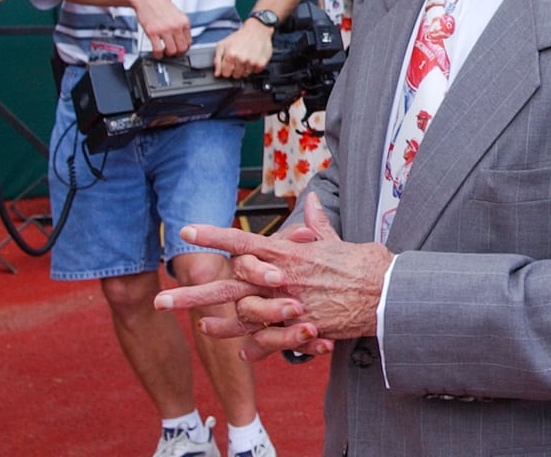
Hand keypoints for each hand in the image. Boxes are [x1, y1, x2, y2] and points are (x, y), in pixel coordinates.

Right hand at [131, 0, 191, 56]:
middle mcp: (176, 26)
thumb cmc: (159, 4)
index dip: (184, 48)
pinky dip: (158, 55)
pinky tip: (157, 54)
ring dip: (168, 54)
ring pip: (172, 50)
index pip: (189, 41)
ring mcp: (165, 30)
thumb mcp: (177, 13)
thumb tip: (182, 38)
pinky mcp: (153, 32)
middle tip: (173, 53)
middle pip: (182, 48)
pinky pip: (158, 49)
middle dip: (177, 53)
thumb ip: (180, 25)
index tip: (180, 49)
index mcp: (184, 21)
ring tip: (165, 52)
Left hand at [154, 192, 392, 359]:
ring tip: (197, 327)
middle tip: (162, 299)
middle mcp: (283, 279)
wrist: (388, 293)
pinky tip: (238, 348)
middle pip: (229, 285)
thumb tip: (311, 201)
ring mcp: (289, 306)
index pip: (243, 242)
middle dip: (193, 293)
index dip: (212, 235)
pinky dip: (253, 345)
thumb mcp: (338, 240)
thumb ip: (317, 224)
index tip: (185, 231)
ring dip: (217, 324)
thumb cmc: (366, 263)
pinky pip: (268, 340)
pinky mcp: (300, 328)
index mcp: (289, 254)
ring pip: (242, 317)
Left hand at [213, 19, 273, 76]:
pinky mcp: (261, 63)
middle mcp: (242, 59)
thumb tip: (217, 73)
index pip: (225, 74)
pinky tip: (252, 59)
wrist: (257, 30)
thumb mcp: (223, 44)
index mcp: (231, 55)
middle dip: (235, 69)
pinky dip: (253, 67)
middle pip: (235, 76)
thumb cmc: (240, 37)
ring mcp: (252, 62)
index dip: (226, 70)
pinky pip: (255, 72)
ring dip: (244, 69)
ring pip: (245, 75)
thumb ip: (217, 59)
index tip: (228, 65)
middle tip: (237, 60)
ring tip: (245, 58)